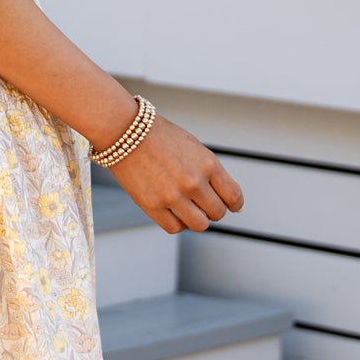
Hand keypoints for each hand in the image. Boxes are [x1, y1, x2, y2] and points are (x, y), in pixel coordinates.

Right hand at [105, 112, 243, 234]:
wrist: (125, 131)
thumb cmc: (159, 137)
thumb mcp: (194, 148)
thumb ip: (210, 172)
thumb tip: (227, 200)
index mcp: (208, 164)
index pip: (233, 196)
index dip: (234, 204)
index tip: (230, 205)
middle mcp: (193, 182)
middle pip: (217, 213)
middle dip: (213, 210)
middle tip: (203, 203)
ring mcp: (172, 196)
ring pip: (199, 224)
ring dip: (197, 219)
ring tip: (188, 209)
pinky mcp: (152, 206)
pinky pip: (174, 228)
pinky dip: (178, 223)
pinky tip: (173, 213)